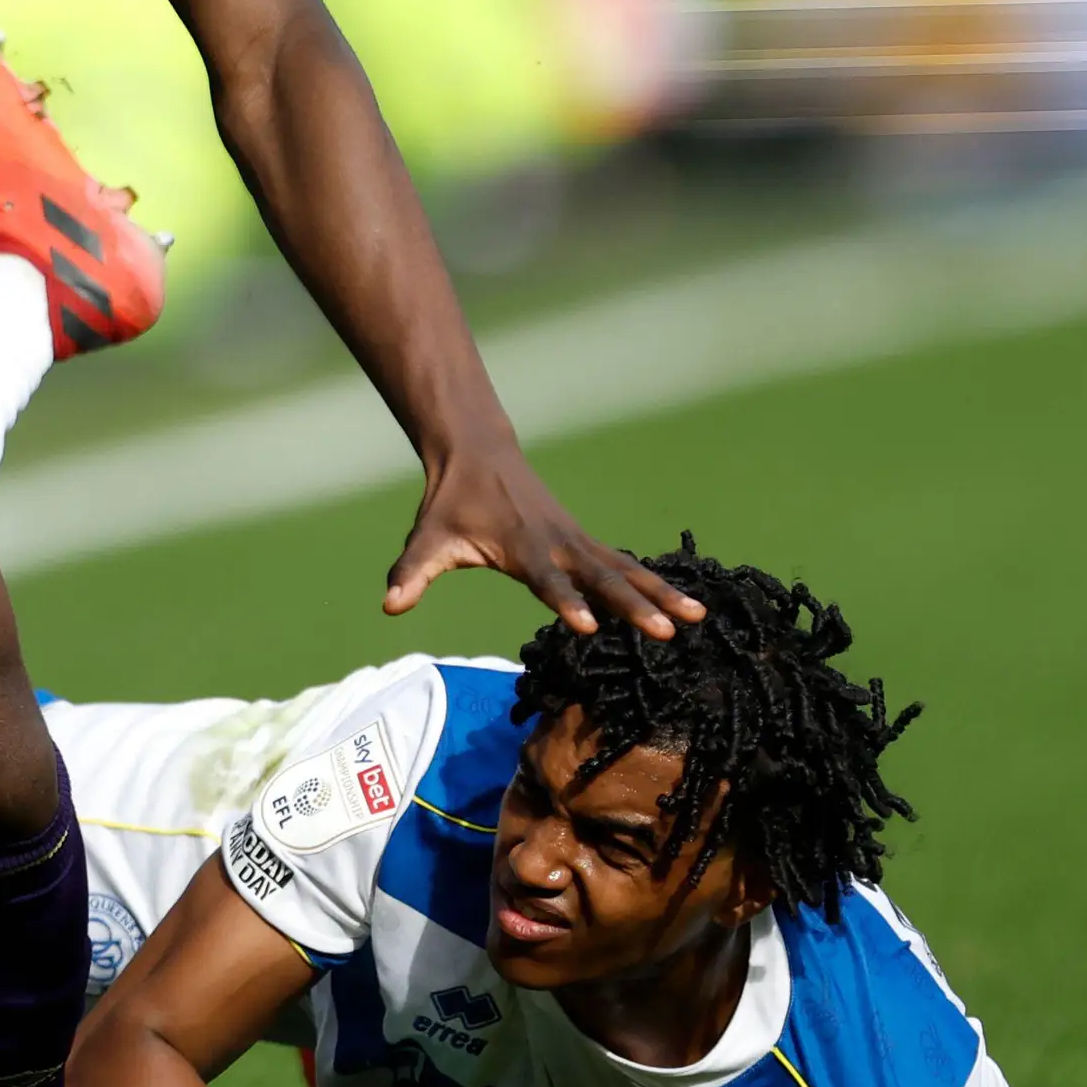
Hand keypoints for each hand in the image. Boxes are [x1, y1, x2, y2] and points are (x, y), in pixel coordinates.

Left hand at [386, 435, 699, 639]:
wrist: (477, 453)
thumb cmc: (451, 503)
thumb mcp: (429, 539)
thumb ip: (412, 573)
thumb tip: (389, 604)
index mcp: (521, 548)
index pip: (547, 581)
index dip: (566, 603)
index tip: (589, 626)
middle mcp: (556, 544)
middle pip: (601, 579)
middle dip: (635, 606)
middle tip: (669, 633)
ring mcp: (575, 541)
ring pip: (624, 570)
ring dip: (660, 594)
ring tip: (697, 619)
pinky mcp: (583, 540)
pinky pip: (623, 563)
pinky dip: (653, 582)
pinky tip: (684, 604)